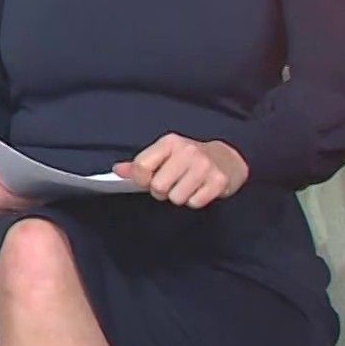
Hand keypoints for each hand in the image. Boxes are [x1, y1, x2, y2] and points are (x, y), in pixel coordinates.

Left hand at [115, 135, 248, 207]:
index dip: (141, 179)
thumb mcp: (164, 155)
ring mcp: (205, 166)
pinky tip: (199, 189)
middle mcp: (187, 151)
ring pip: (176, 198)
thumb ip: (141, 164)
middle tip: (172, 184)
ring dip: (180, 196)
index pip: (141, 167)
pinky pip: (194, 203)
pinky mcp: (218, 181)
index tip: (148, 180)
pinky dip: (195, 201)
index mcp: (169, 142)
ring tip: (187, 186)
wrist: (226, 159)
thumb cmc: (189, 159)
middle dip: (162, 191)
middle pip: (158, 187)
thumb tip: (118, 170)